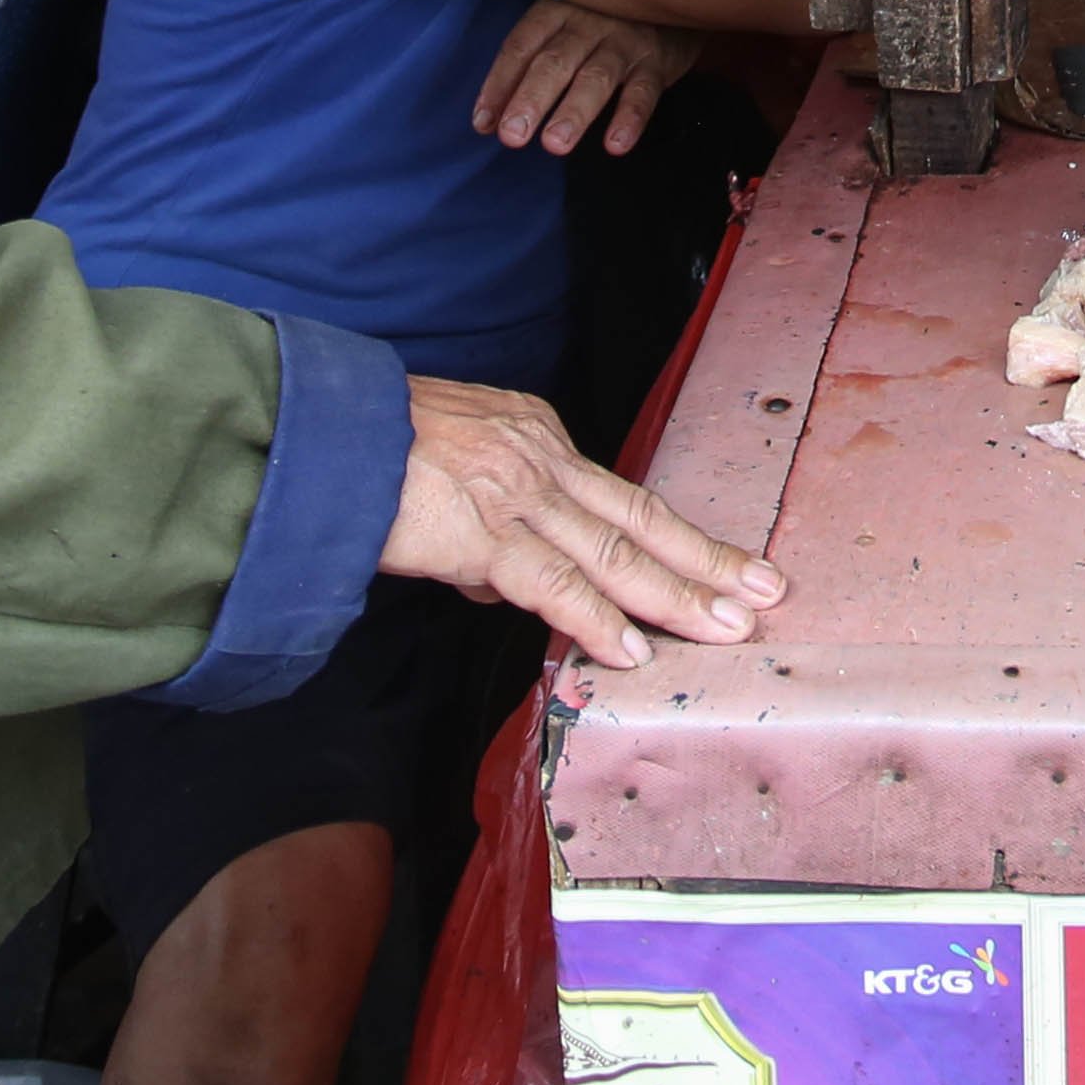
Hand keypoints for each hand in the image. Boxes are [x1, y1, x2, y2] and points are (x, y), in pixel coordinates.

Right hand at [380, 377, 782, 666]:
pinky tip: (633, 650)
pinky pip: (554, 584)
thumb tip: (510, 587)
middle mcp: (540, 456)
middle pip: (642, 518)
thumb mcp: (453, 467)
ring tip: (728, 628)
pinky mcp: (484, 531)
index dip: (672, 540)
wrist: (318, 434)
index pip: (617, 498)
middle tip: (766, 590)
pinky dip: (598, 620)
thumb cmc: (371, 451)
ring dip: (678, 596)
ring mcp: (518, 492)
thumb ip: (493, 527)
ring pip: (615, 553)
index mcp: (536, 434)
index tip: (719, 567)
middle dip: (709, 561)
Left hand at [475, 0, 686, 155]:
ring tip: (554, 144)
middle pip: (555, 61)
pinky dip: (630, 118)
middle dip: (532, 98)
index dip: (499, 83)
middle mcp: (587, 22)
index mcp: (556, 10)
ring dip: (574, 111)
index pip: (521, 46)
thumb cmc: (601, 19)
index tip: (483, 122)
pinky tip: (615, 144)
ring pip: (595, 77)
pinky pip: (643, 92)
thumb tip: (485, 122)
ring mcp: (624, 41)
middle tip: (513, 135)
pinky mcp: (657, 61)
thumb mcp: (563, 26)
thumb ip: (527, 68)